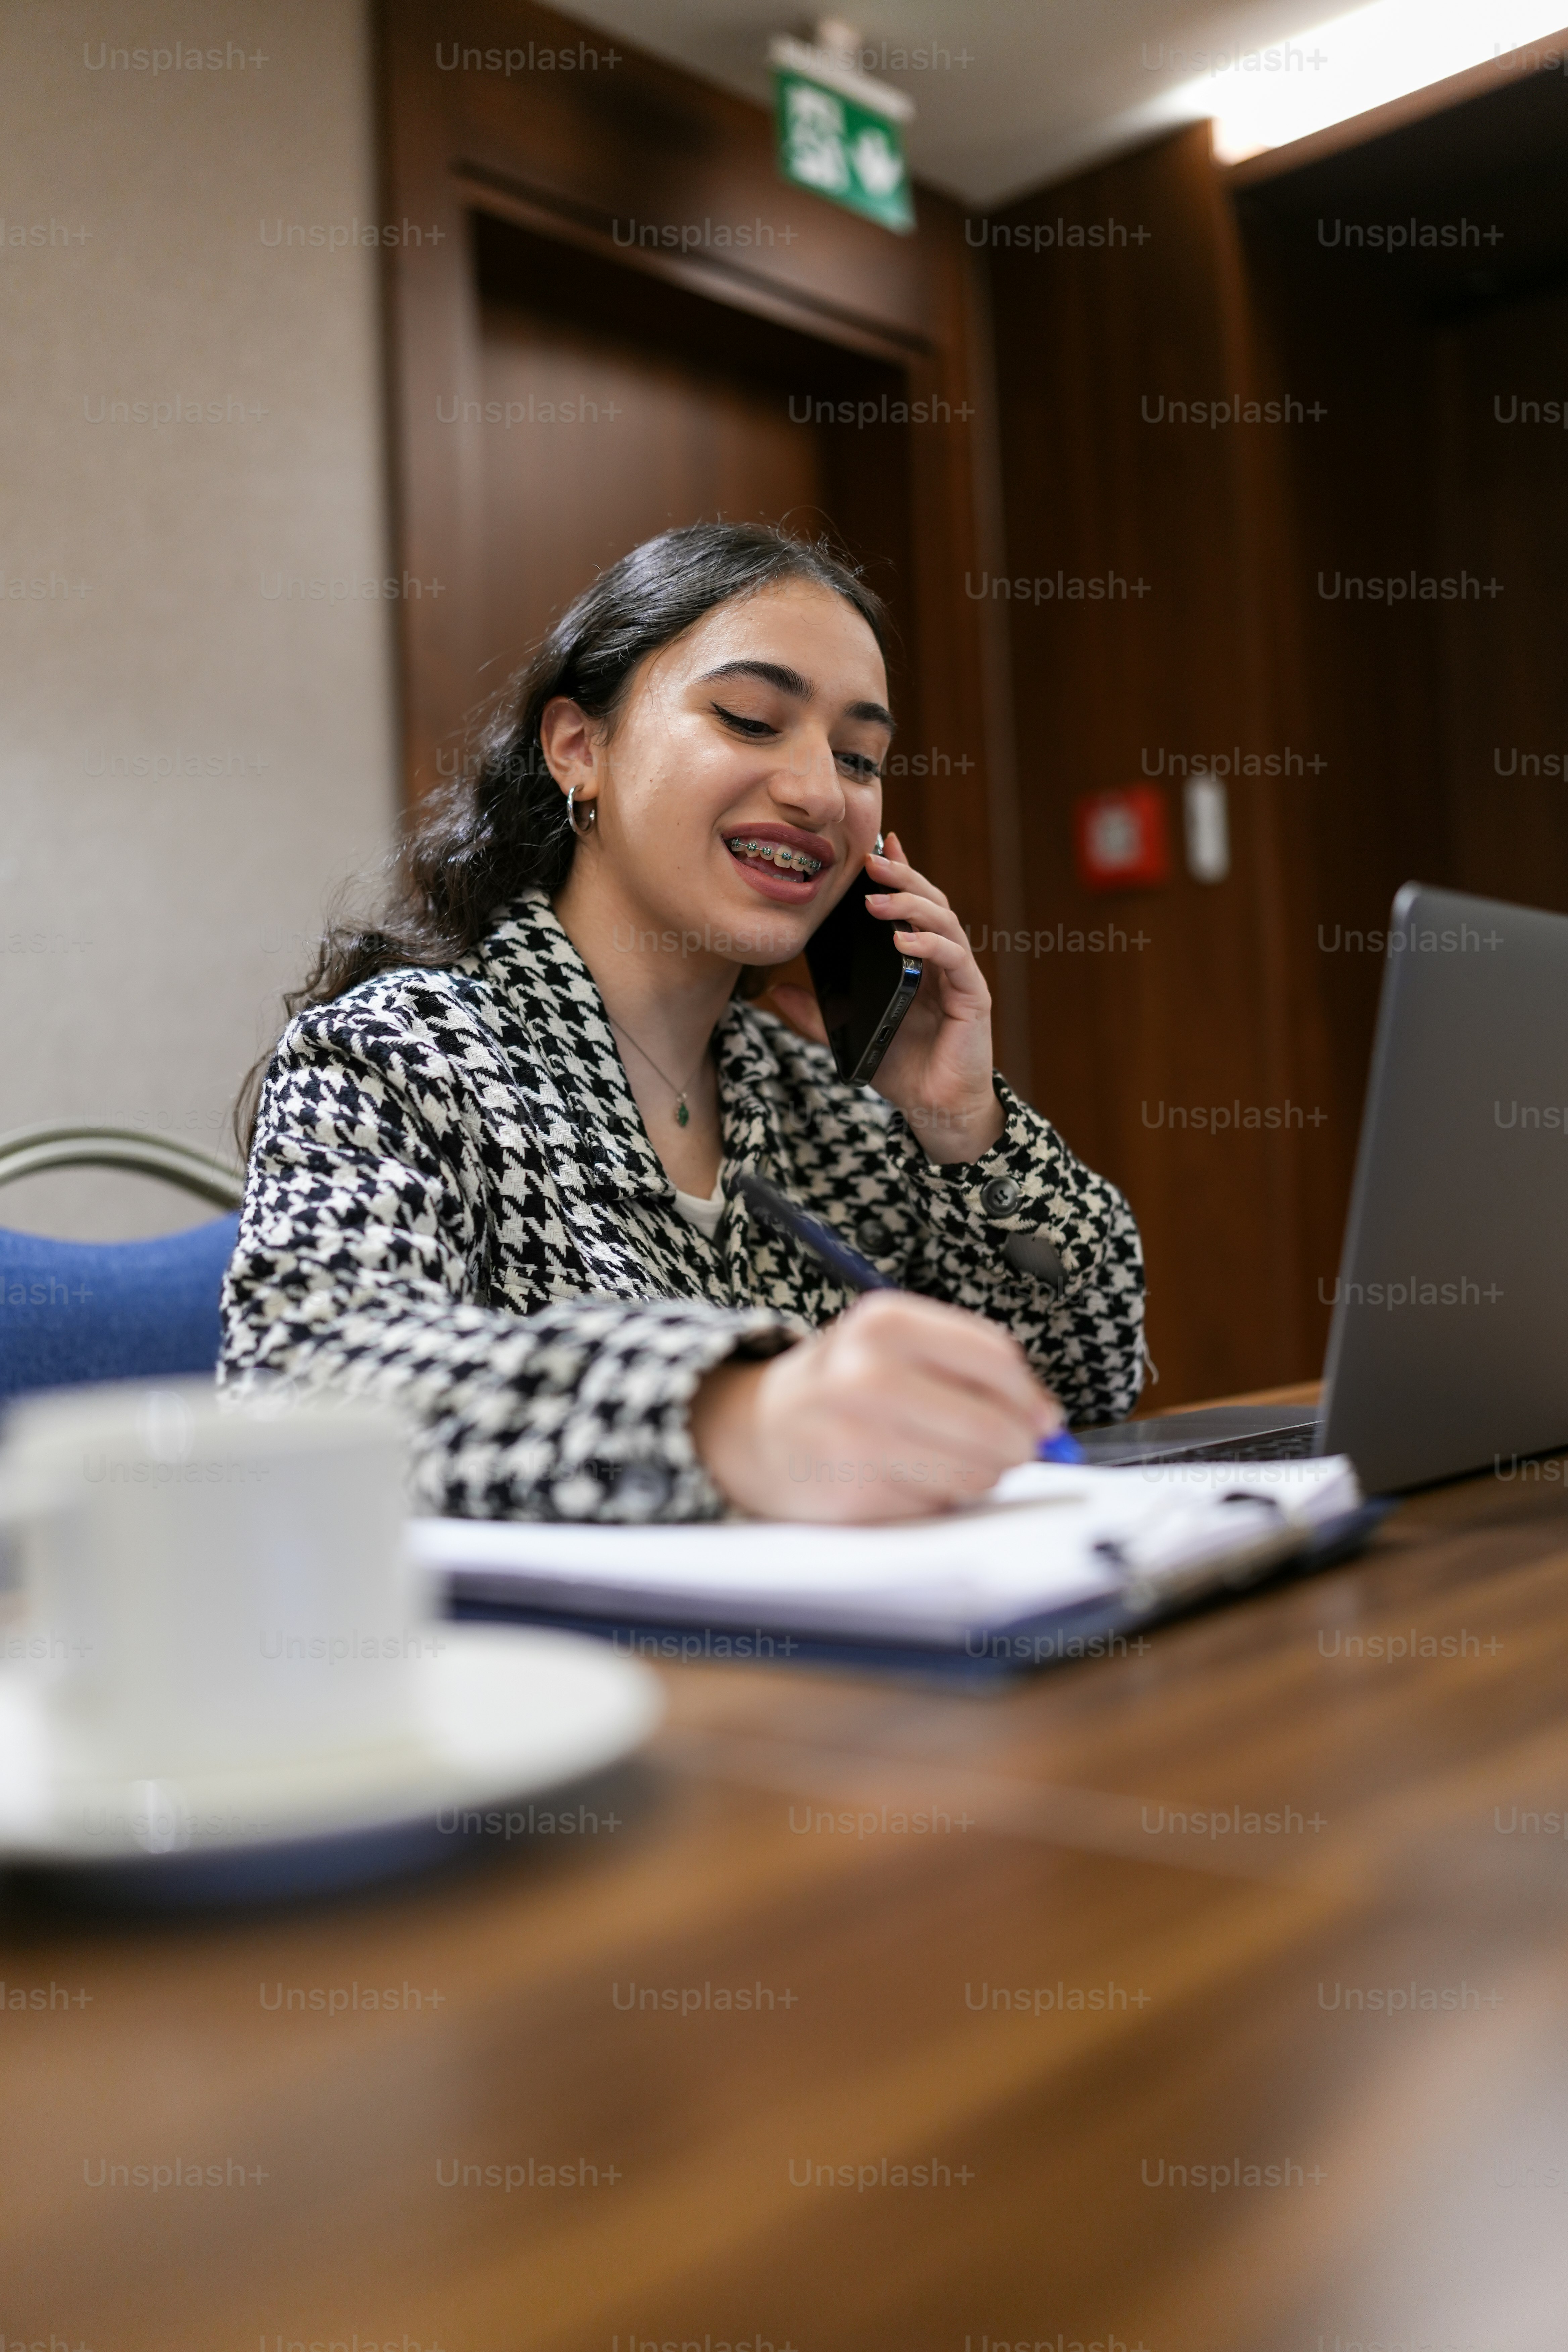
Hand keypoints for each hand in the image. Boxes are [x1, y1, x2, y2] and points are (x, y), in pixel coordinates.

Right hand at [689, 1290, 1063, 1522]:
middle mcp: (867, 1376)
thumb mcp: (895, 1344)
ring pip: (975, 1474)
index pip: (996, 1360)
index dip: (1029, 1395)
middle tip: (1005, 1447)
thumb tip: (1047, 1420)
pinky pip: (939, 1507)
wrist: (757, 1431)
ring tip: (944, 1459)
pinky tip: (907, 1478)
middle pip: (995, 1425)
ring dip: (978, 1475)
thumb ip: (972, 1366)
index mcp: (884, 1323)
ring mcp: (858, 1439)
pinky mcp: (856, 1496)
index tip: (1039, 1414)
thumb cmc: (844, 1384)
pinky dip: (938, 1500)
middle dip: (1014, 1444)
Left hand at [769, 832, 1002, 1161]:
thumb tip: (775, 991)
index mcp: (916, 961)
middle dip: (901, 875)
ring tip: (876, 899)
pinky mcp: (972, 996)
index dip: (897, 872)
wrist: (934, 1108)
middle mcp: (941, 960)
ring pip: (944, 921)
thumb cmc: (901, 1067)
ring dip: (911, 904)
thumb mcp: (849, 1034)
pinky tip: (902, 940)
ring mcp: (959, 975)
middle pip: (929, 901)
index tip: (874, 845)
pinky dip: (929, 944)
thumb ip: (815, 1014)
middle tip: (870, 859)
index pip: (910, 905)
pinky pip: (953, 959)